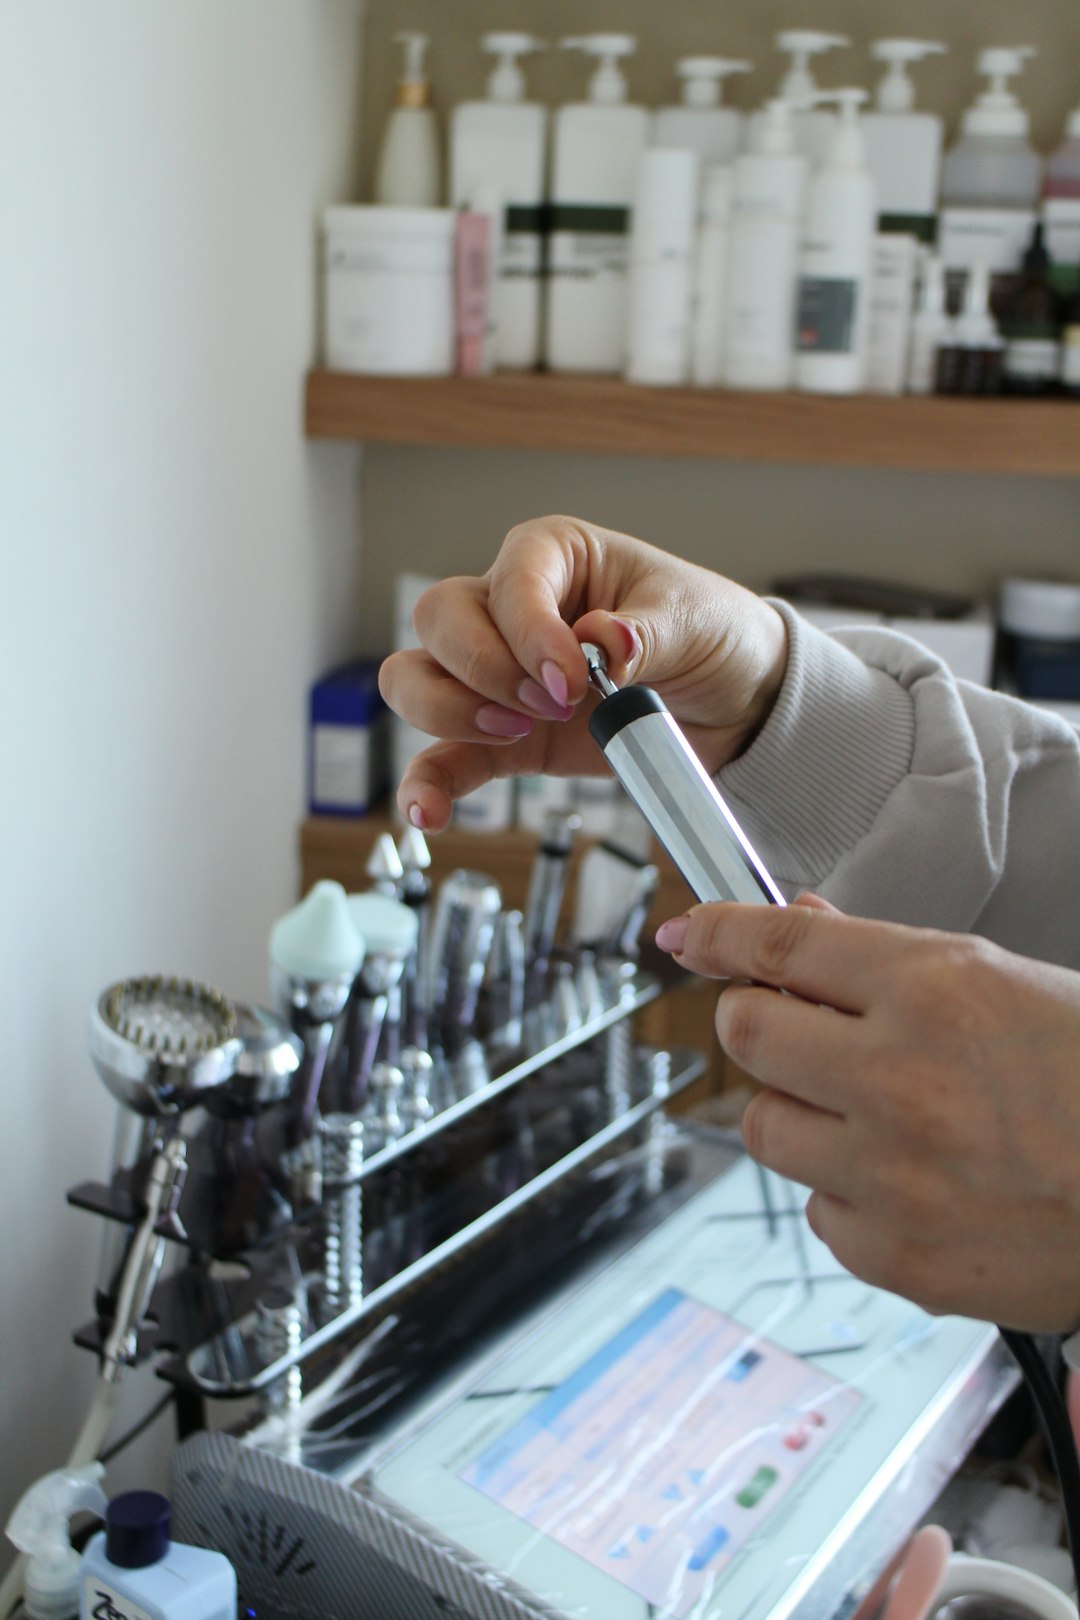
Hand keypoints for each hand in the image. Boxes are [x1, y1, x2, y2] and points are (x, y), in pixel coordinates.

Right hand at [378, 515, 786, 830]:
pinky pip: (443, 757)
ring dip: (448, 712)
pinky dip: (429, 784)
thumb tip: (601, 640)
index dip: (526, 631)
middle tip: (551, 704)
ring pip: (417, 678)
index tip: (568, 679)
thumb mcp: (693, 620)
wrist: (736, 701)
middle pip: (440, 619)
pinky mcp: (503, 739)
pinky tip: (431, 811)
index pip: (509, 580)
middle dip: (484, 668)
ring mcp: (498, 676)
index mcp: (554, 556)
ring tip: (517, 735)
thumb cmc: (710, 633)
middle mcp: (510, 608)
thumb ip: (643, 631)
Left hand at [656, 895, 1079, 1331]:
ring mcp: (894, 1174)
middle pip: (747, 1033)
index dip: (716, 934)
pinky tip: (910, 1180)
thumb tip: (801, 924)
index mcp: (935, 989)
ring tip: (872, 1112)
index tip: (688, 935)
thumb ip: (886, 958)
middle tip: (791, 1028)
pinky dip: (846, 1193)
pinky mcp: (899, 1257)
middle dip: (759, 1022)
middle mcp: (901, 1077)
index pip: (777, 945)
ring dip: (799, 1110)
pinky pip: (818, 1211)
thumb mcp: (1007, 983)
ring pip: (765, 1126)